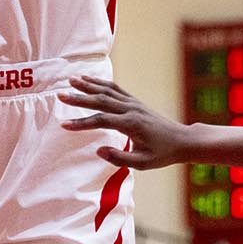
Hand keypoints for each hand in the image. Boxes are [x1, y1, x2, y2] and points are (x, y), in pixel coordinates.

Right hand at [58, 74, 191, 168]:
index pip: (101, 120)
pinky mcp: (135, 102)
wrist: (182, 140)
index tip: (64, 125)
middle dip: (80, 98)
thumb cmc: (163, 154)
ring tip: (71, 80)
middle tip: (61, 95)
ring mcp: (133, 103)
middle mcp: (131, 110)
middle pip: (101, 100)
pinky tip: (89, 80)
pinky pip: (115, 89)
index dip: (82, 123)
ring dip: (88, 85)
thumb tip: (98, 150)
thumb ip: (120, 158)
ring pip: (107, 91)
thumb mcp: (143, 163)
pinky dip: (101, 83)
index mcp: (131, 124)